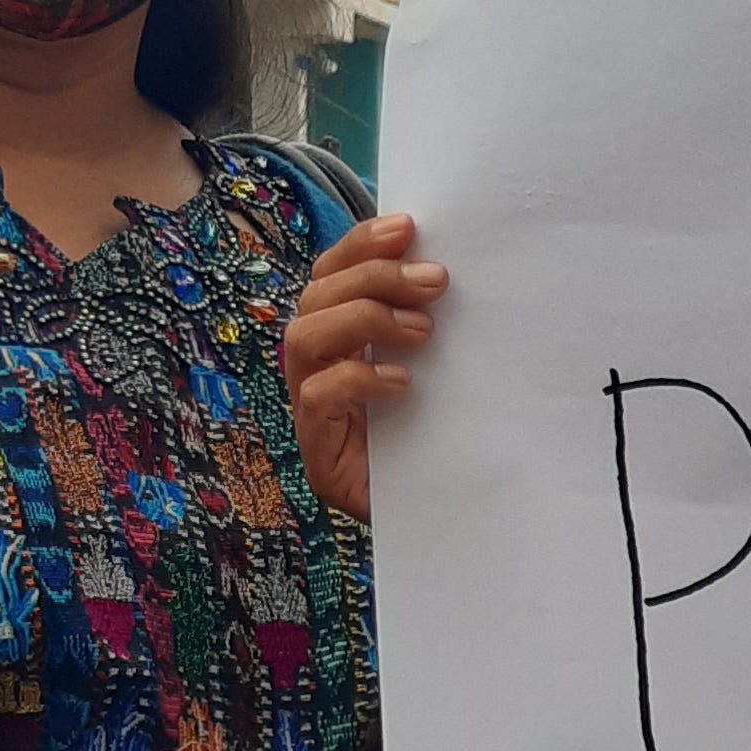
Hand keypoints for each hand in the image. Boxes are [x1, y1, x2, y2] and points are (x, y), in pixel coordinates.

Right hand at [282, 207, 447, 523]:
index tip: (406, 227)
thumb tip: (446, 263)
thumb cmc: (443, 440)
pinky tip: (402, 384)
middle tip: (434, 281)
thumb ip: (429, 322)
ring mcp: (311, 413)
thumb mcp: (441, 370)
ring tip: (421, 331)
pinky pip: (316, 399)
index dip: (359, 245)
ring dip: (363, 320)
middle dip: (372, 278)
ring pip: (303, 338)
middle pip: (314, 298)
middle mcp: (316, 371)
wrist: (447, 523)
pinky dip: (357, 380)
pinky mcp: (319, 454)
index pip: (329, 275)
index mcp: (340, 341)